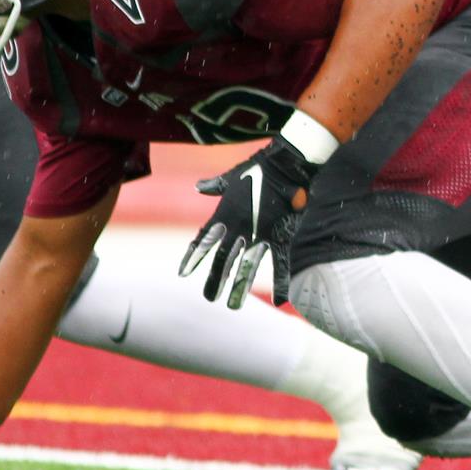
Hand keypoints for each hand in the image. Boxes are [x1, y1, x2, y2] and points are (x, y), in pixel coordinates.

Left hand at [179, 136, 316, 307]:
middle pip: (222, 259)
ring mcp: (259, 233)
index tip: (183, 273)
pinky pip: (280, 263)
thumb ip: (215, 185)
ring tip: (232, 306)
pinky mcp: (281, 235)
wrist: (288, 163)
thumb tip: (199, 187)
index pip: (203, 239)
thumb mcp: (232, 177)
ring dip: (239, 288)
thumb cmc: (260, 167)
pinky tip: (278, 300)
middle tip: (209, 298)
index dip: (194, 256)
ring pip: (246, 267)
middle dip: (215, 280)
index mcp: (225, 213)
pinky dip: (280, 282)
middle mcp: (238, 227)